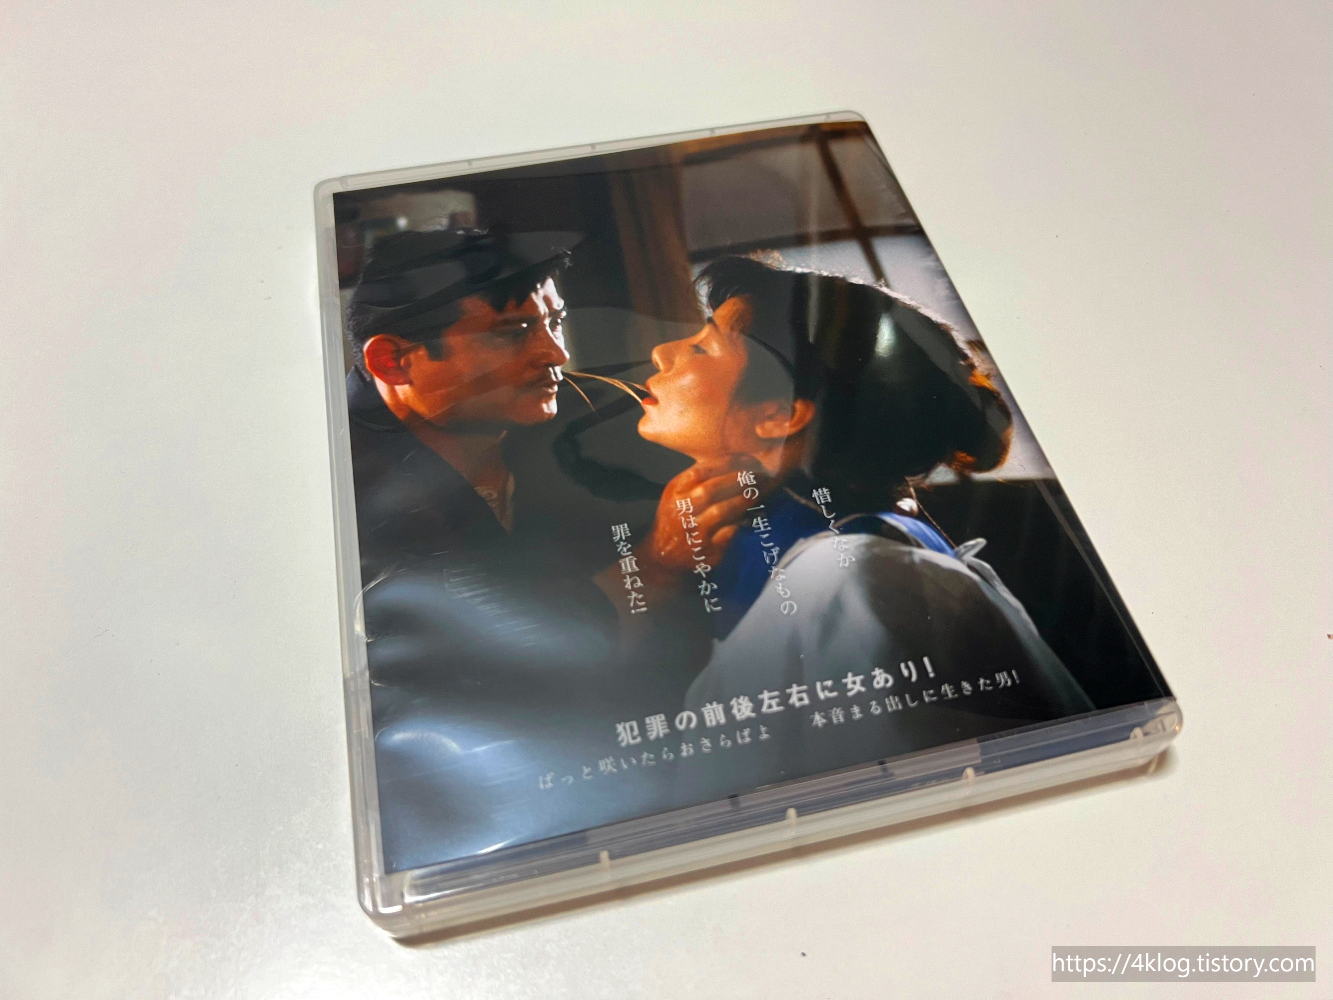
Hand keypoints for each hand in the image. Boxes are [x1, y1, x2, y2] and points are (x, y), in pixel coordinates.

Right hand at [636, 456, 770, 583]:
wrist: (664, 557)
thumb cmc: (674, 520)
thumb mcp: (675, 495)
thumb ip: (696, 480)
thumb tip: (731, 461)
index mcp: (674, 493)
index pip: (698, 472)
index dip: (724, 464)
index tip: (745, 459)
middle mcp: (681, 512)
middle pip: (709, 490)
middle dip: (737, 480)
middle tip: (757, 474)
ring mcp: (694, 533)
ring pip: (721, 512)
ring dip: (742, 500)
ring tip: (758, 491)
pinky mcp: (708, 551)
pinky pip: (729, 533)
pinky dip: (740, 522)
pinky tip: (750, 514)